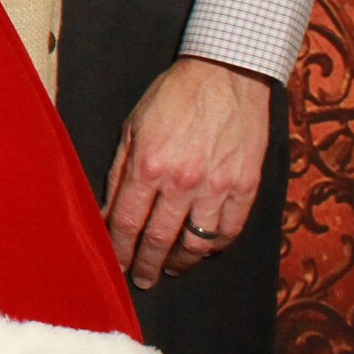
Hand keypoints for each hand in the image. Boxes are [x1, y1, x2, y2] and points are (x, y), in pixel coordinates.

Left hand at [103, 56, 272, 288]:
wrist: (226, 75)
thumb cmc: (173, 97)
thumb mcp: (133, 126)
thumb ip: (121, 170)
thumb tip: (108, 209)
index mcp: (149, 165)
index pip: (126, 221)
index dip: (118, 248)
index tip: (115, 263)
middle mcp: (182, 182)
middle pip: (159, 239)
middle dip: (147, 265)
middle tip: (142, 279)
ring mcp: (217, 187)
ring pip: (195, 243)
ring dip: (180, 263)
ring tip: (170, 269)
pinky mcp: (246, 187)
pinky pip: (229, 231)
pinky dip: (214, 246)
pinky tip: (203, 250)